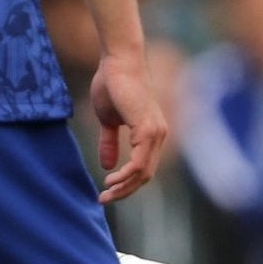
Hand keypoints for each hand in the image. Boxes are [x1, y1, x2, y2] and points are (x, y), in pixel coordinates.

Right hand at [87, 53, 166, 203]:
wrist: (116, 63)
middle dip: (124, 191)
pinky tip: (111, 179)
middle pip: (145, 175)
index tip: (106, 192)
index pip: (144, 168)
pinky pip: (139, 163)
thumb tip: (107, 165)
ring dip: (124, 187)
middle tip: (104, 200)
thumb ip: (109, 143)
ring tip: (106, 193)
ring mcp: (155, 133)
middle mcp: (158, 135)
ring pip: (144, 173)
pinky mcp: (147, 129)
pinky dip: (126, 175)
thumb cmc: (112, 85)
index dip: (126, 184)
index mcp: (151, 134)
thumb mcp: (107, 121)